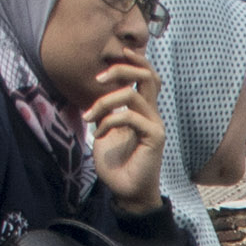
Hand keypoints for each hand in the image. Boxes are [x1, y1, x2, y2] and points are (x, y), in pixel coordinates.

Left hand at [87, 61, 164, 213]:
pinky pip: (130, 118)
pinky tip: (100, 134)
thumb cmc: (117, 165)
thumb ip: (105, 113)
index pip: (147, 77)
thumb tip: (95, 101)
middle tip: (99, 77)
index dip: (136, 61)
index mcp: (143, 111)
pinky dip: (109, 122)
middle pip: (147, 76)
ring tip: (90, 115)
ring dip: (105, 101)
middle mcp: (152, 115)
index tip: (119, 53)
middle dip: (122, 69)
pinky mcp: (154, 138)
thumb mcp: (105, 132)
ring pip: (133, 95)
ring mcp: (155, 125)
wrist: (127, 193)